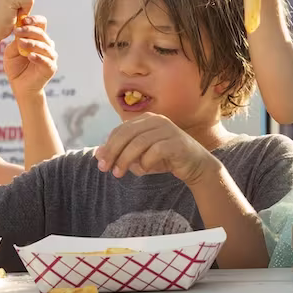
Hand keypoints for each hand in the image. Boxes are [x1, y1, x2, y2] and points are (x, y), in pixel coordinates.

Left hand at [4, 15, 57, 96]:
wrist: (20, 87)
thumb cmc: (16, 68)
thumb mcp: (10, 52)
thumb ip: (15, 43)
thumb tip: (19, 34)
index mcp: (38, 39)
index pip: (40, 24)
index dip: (34, 20)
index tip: (23, 20)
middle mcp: (46, 45)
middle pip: (42, 33)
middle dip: (29, 31)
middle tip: (18, 31)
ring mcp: (50, 57)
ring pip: (45, 46)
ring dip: (33, 43)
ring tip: (21, 43)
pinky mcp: (51, 68)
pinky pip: (46, 61)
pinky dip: (39, 57)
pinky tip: (30, 56)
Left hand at [94, 113, 214, 183]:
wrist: (196, 165)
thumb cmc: (166, 159)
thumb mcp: (140, 155)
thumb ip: (122, 152)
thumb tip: (97, 154)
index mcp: (147, 119)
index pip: (120, 130)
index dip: (108, 145)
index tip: (101, 162)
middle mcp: (157, 120)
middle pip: (126, 134)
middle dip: (113, 152)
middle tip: (105, 169)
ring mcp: (168, 130)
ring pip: (138, 143)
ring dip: (125, 160)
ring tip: (119, 173)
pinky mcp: (177, 143)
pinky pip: (154, 152)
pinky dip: (145, 163)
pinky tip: (144, 170)